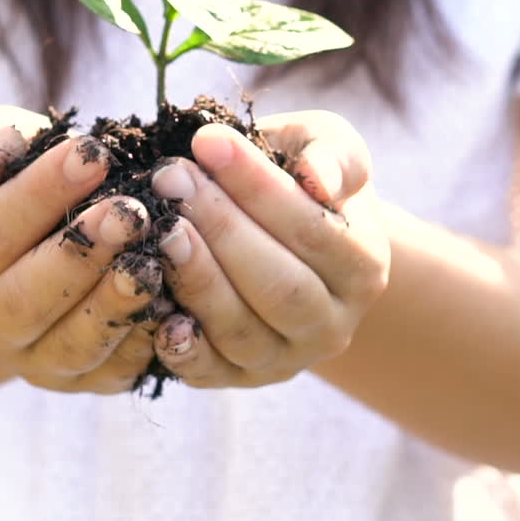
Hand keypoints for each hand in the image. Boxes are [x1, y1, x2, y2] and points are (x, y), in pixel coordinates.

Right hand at [0, 106, 164, 393]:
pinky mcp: (85, 385)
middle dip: (79, 254)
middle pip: (24, 298)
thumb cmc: (24, 193)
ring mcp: (34, 365)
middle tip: (130, 212)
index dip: (39, 192)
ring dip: (114, 303)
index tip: (92, 154)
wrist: (39, 260)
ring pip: (71, 345)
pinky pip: (114, 372)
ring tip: (153, 258)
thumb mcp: (2, 155)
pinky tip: (174, 305)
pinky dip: (145, 342)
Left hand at [149, 111, 390, 387]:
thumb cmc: (299, 179)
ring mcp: (286, 359)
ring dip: (196, 277)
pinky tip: (156, 307)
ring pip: (241, 330)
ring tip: (160, 227)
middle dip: (220, 228)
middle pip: (279, 286)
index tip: (207, 141)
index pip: (312, 229)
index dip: (257, 186)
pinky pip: (208, 371)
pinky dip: (181, 345)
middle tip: (170, 178)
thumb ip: (330, 154)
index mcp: (363, 265)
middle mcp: (333, 324)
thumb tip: (317, 178)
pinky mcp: (238, 379)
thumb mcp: (326, 148)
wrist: (283, 237)